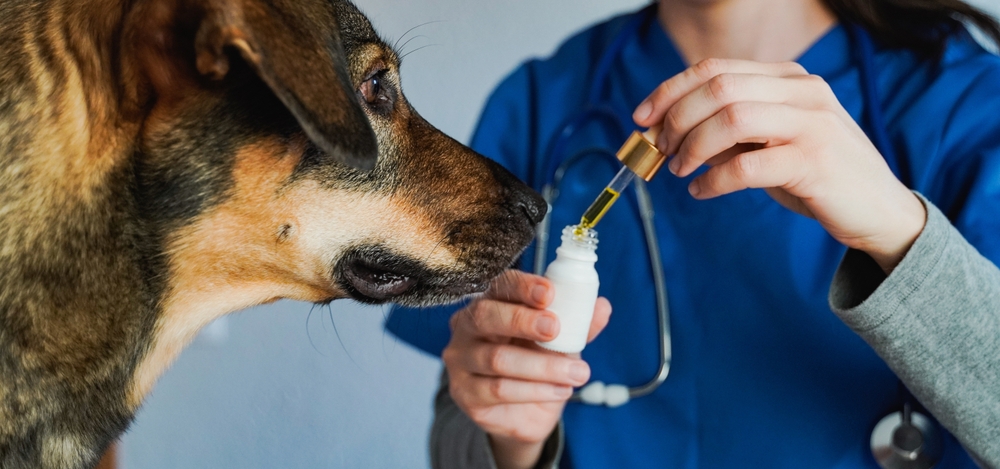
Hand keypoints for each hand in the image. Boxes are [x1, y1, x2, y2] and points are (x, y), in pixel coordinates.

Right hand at [442, 270, 611, 468]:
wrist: (523, 414)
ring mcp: (461, 361)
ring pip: (498, 358)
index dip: (522, 286)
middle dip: (522, 320)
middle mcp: (467, 327)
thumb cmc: (536, 365)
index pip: (500, 286)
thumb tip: (602, 307)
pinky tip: (561, 390)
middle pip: (485, 316)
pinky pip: (499, 389)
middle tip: (554, 328)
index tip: (549, 292)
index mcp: (491, 303)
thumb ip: (576, 325)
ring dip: (543, 366)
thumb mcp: (559, 342)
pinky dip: (536, 390)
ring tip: (578, 372)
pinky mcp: (465, 393)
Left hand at [633, 59, 925, 272]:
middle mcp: (802, 91)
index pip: (715, 69)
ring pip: (731, 118)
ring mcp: (812, 124)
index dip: (670, 90)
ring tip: (679, 171)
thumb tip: (668, 134)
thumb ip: (728, 131)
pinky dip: (714, 179)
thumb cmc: (815, 175)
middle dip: (676, 119)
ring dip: (693, 146)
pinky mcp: (815, 162)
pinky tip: (702, 191)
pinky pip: (748, 165)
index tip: (641, 117)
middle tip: (660, 151)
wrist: (878, 211)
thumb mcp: (769, 143)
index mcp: (788, 78)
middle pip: (718, 88)